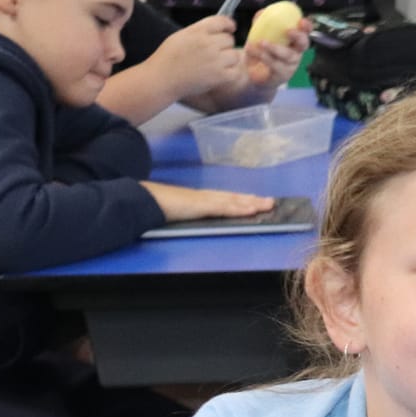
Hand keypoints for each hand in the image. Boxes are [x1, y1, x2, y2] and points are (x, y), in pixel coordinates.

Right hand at [142, 182, 274, 221]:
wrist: (143, 200)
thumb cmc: (157, 206)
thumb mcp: (178, 212)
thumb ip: (189, 215)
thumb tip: (194, 219)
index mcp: (200, 198)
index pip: (226, 198)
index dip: (242, 200)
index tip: (256, 200)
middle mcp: (205, 196)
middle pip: (234, 198)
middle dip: (253, 200)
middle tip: (272, 202)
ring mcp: (204, 200)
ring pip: (233, 201)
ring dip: (252, 203)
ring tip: (269, 205)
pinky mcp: (201, 205)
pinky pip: (225, 207)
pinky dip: (239, 208)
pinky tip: (252, 210)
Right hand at [149, 15, 246, 103]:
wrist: (161, 78)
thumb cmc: (167, 58)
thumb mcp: (181, 35)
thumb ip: (199, 31)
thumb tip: (219, 28)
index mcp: (197, 30)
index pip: (222, 21)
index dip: (229, 24)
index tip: (230, 29)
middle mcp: (208, 43)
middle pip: (229, 39)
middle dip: (224, 45)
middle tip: (215, 53)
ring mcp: (215, 60)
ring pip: (235, 55)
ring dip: (229, 60)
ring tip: (218, 65)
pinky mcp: (219, 76)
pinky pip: (236, 71)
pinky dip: (231, 73)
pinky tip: (222, 74)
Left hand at [242, 19, 311, 96]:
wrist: (249, 73)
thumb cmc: (259, 52)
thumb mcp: (258, 35)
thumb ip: (261, 24)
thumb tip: (262, 12)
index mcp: (292, 41)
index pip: (304, 32)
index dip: (306, 27)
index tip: (302, 21)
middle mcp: (295, 53)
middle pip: (303, 44)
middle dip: (298, 36)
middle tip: (288, 31)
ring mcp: (290, 66)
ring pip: (288, 56)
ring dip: (275, 47)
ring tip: (261, 42)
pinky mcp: (281, 76)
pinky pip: (275, 65)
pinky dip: (264, 56)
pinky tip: (253, 50)